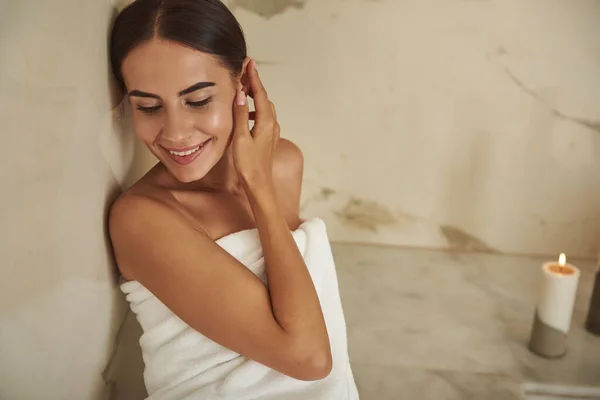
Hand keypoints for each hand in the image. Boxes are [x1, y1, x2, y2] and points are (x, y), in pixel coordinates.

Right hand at [232, 60, 279, 190]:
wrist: (259, 184)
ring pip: (264, 107)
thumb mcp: (240, 137)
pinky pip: (263, 116)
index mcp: (266, 122)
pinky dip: (255, 108)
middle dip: (254, 84)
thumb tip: (239, 93)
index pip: (260, 93)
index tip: (249, 62)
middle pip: (264, 98)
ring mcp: (272, 131)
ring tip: (243, 89)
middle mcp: (272, 124)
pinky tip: (246, 113)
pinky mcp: (268, 138)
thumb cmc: (248, 164)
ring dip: (255, 96)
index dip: (254, 77)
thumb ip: (240, 114)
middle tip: (243, 72)